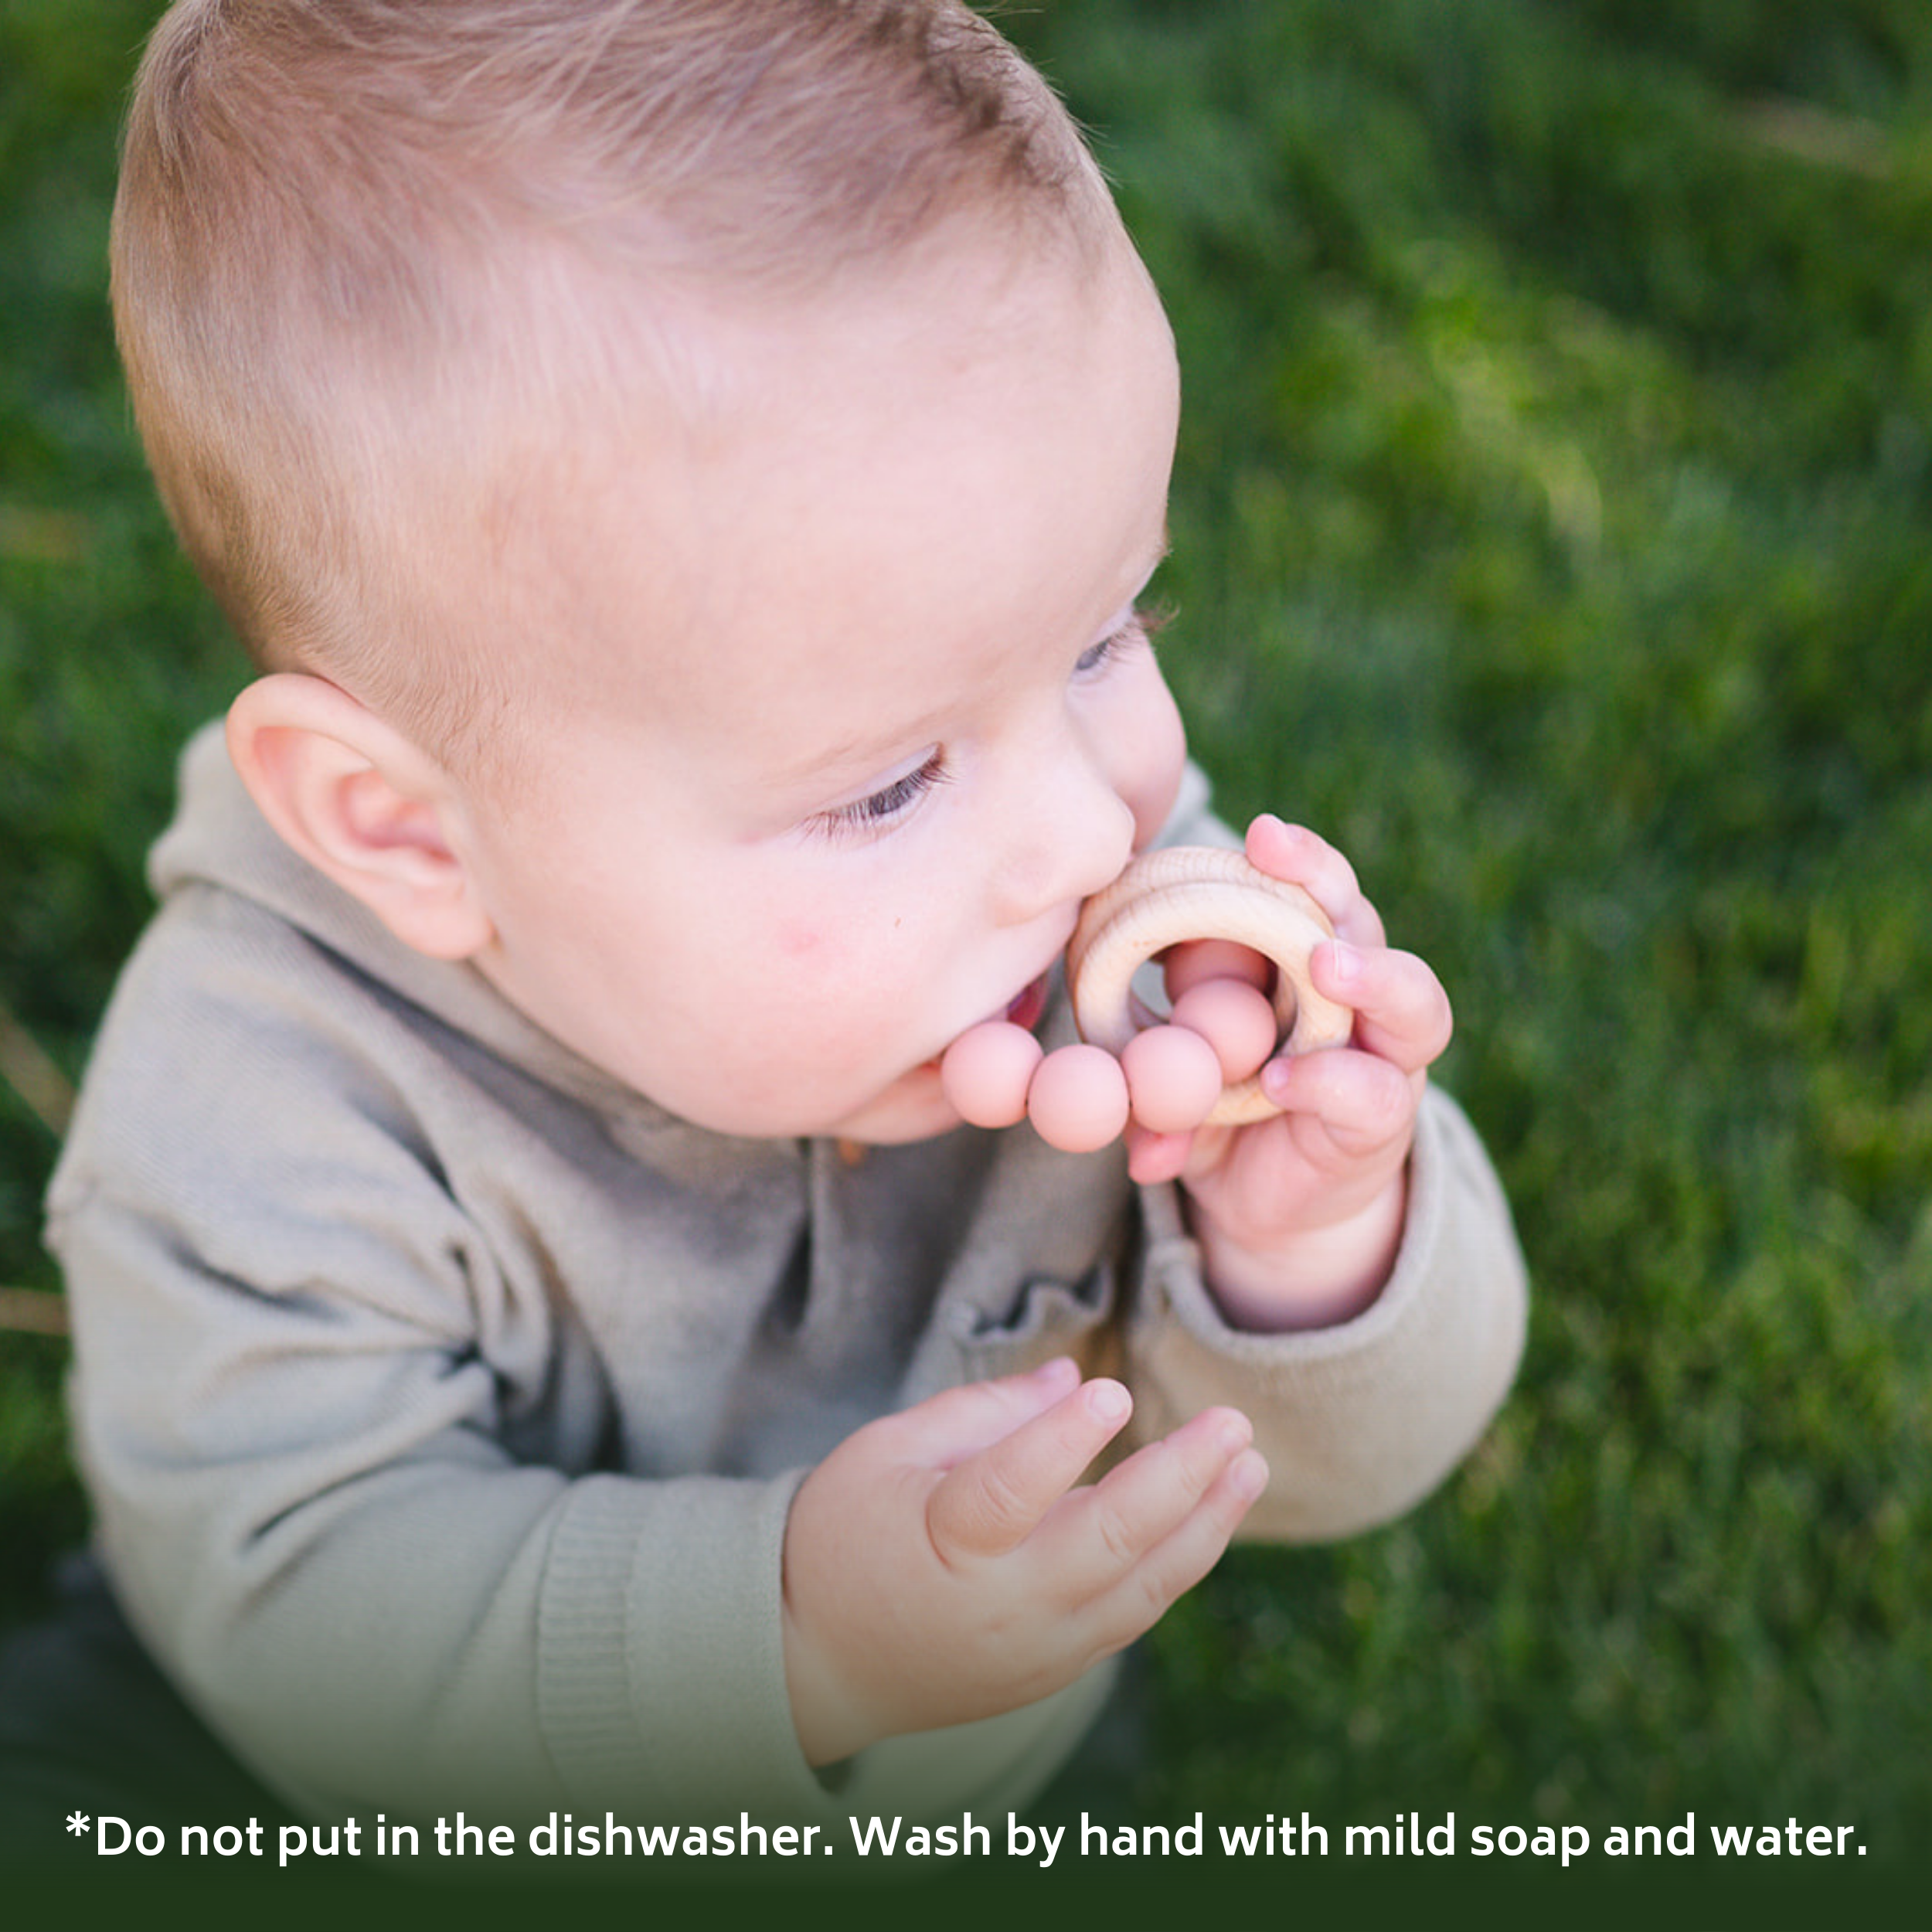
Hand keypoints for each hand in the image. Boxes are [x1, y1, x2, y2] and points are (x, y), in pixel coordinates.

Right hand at [781, 1357, 1265, 1765]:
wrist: (818, 1666)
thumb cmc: (845, 1539)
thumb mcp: (885, 1453)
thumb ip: (979, 1413)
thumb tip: (1072, 1375)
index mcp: (942, 1543)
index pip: (1010, 1491)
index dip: (1061, 1440)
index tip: (1112, 1389)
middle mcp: (1000, 1604)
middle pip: (1106, 1543)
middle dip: (1180, 1478)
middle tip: (1231, 1421)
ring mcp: (1036, 1646)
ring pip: (1142, 1587)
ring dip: (1205, 1525)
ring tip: (1250, 1464)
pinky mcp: (1057, 1668)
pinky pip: (1134, 1613)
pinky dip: (1178, 1563)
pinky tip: (1210, 1513)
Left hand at [1130, 816, 1451, 1330]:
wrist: (1270, 1201)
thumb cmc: (1222, 1106)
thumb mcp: (1170, 1073)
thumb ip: (1140, 1063)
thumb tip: (1086, 1077)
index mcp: (1303, 956)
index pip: (1313, 885)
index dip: (1294, 854)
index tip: (1257, 833)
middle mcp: (1356, 994)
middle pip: (1361, 917)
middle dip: (1324, 879)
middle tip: (1276, 856)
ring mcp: (1381, 1056)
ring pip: (1412, 1000)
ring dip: (1371, 975)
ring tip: (1325, 965)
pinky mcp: (1383, 1121)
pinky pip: (1374, 1092)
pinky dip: (1327, 1081)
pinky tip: (1277, 1081)